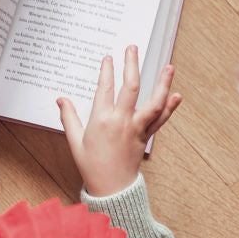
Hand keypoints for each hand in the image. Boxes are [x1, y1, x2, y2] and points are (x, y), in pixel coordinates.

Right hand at [58, 47, 180, 197]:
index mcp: (101, 120)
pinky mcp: (146, 136)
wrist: (112, 189)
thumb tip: (61, 99)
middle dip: (132, 64)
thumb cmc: (92, 166)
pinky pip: (161, 120)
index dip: (107, 70)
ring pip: (154, 102)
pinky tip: (177, 95)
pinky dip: (170, 107)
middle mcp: (121, 121)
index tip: (108, 57)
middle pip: (131, 87)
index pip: (105, 88)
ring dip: (163, 83)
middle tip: (132, 48)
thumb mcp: (75, 142)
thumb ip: (69, 118)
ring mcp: (136, 128)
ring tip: (169, 66)